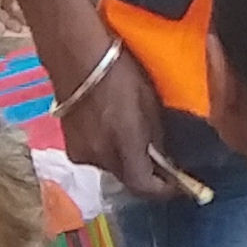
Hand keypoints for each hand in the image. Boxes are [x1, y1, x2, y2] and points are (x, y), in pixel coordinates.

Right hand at [56, 57, 178, 206]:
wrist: (77, 57)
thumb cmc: (120, 72)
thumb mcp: (148, 102)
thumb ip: (155, 136)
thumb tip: (162, 157)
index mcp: (124, 145)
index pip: (144, 186)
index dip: (163, 190)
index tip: (176, 185)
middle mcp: (100, 157)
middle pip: (127, 178)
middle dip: (144, 173)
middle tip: (159, 161)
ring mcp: (82, 154)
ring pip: (111, 167)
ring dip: (125, 159)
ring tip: (133, 139)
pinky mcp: (70, 147)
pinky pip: (96, 156)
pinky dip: (108, 150)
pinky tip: (111, 131)